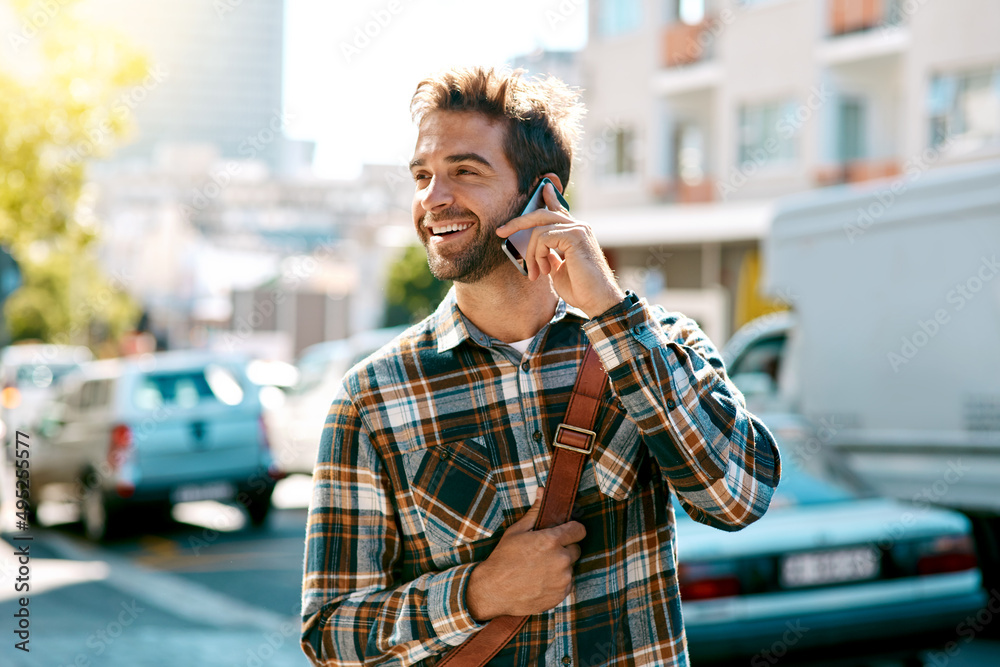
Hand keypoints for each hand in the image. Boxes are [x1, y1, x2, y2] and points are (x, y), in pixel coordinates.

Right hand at [465, 487, 585, 620]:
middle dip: (564, 549)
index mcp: (552, 541)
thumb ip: (535, 511)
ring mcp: (563, 579)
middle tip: (545, 552)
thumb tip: (542, 491)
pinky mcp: (561, 594)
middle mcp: (561, 559)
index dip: (572, 530)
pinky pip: (567, 583)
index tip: (565, 532)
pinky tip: (541, 581)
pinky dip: (558, 582)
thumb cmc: (504, 558)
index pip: (579, 530)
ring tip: (540, 568)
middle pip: (575, 549)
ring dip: (560, 566)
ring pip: (570, 567)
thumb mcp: (517, 531)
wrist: (494, 590)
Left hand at [496, 183, 623, 317]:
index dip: (550, 198)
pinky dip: (537, 255)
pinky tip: (544, 270)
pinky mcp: (575, 236)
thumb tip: (537, 248)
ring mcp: (578, 229)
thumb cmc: (581, 289)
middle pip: (542, 214)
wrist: (598, 301)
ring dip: (530, 254)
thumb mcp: (558, 269)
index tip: (543, 188)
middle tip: (500, 232)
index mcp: (575, 233)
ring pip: (539, 229)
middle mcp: (578, 227)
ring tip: (536, 273)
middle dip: (518, 222)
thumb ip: (549, 254)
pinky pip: (543, 237)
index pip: (559, 210)